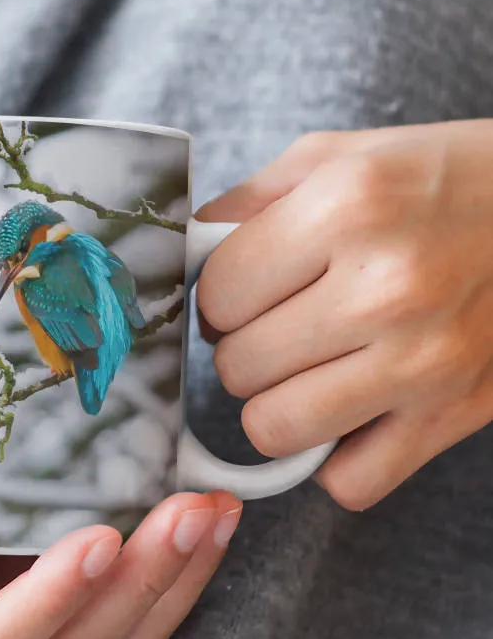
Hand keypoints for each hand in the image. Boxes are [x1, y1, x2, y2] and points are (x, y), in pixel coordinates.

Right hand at [0, 438, 241, 638]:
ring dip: (172, 579)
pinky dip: (165, 568)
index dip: (52, 601)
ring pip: (113, 635)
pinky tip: (195, 515)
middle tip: (191, 510)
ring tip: (215, 510)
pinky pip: (117, 604)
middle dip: (141, 582)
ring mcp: (11, 623)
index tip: (99, 535)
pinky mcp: (36, 590)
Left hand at [195, 120, 492, 509]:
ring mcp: (423, 362)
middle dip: (245, 348)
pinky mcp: (454, 417)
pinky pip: (349, 482)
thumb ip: (252, 200)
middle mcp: (385, 288)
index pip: (216, 294)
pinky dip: (337, 459)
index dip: (219, 297)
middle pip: (237, 367)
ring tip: (308, 370)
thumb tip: (184, 251)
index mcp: (347, 206)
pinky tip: (351, 413)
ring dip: (277, 405)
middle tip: (281, 326)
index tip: (246, 291)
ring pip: (273, 429)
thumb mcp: (345, 156)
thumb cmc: (448, 180)